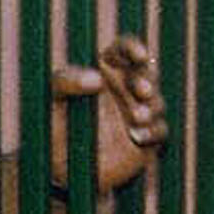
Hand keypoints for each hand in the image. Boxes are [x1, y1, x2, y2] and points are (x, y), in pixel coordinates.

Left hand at [49, 37, 168, 193]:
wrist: (60, 165)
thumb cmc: (53, 123)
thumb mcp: (53, 99)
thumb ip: (68, 81)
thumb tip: (98, 79)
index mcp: (106, 69)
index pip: (125, 50)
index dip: (135, 49)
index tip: (140, 57)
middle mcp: (126, 88)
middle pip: (148, 75)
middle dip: (147, 82)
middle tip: (142, 92)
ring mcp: (138, 112)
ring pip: (157, 102)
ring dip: (151, 107)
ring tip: (136, 118)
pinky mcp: (145, 138)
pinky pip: (160, 130)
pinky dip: (153, 131)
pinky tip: (138, 136)